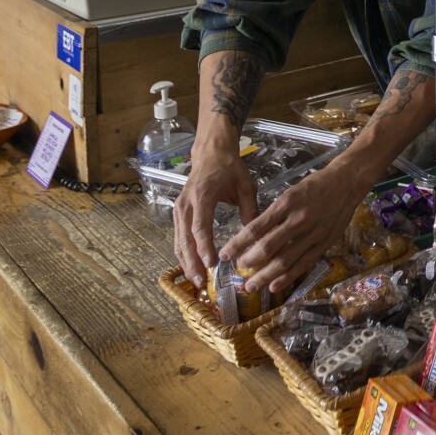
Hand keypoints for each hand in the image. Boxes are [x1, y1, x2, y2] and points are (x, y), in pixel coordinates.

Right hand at [173, 143, 254, 285]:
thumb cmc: (229, 168)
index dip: (204, 247)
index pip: (200, 226)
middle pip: (185, 238)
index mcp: (203, 195)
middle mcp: (186, 204)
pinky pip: (178, 237)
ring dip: (186, 262)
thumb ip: (250, 208)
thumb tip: (256, 235)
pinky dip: (183, 254)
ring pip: (179, 240)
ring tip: (196, 281)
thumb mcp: (245, 185)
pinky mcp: (179, 212)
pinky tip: (191, 267)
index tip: (211, 264)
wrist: (210, 152)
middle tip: (201, 282)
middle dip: (192, 262)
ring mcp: (179, 208)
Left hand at [220, 163, 361, 296]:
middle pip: (268, 247)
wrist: (347, 183)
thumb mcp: (291, 193)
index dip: (238, 244)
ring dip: (265, 276)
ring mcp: (312, 234)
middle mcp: (298, 219)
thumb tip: (254, 235)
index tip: (225, 254)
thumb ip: (275, 214)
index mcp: (286, 204)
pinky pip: (303, 264)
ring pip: (285, 260)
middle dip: (249, 261)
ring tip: (251, 286)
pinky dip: (288, 277)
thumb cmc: (315, 185)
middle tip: (238, 271)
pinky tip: (275, 287)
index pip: (256, 228)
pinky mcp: (324, 243)